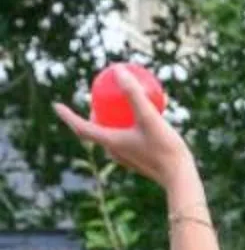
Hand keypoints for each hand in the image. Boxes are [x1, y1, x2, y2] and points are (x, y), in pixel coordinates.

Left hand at [54, 70, 195, 192]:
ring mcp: (127, 158)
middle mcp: (115, 151)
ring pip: (110, 135)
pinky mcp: (138, 161)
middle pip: (95, 130)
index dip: (67, 116)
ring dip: (110, 120)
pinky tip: (141, 117)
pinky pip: (126, 139)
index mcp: (111, 142)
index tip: (56, 105)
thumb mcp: (150, 117)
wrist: (181, 179)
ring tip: (116, 105)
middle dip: (92, 114)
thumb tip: (118, 70)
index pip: (81, 127)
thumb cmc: (165, 149)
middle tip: (95, 98)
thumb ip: (134, 94)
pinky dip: (126, 127)